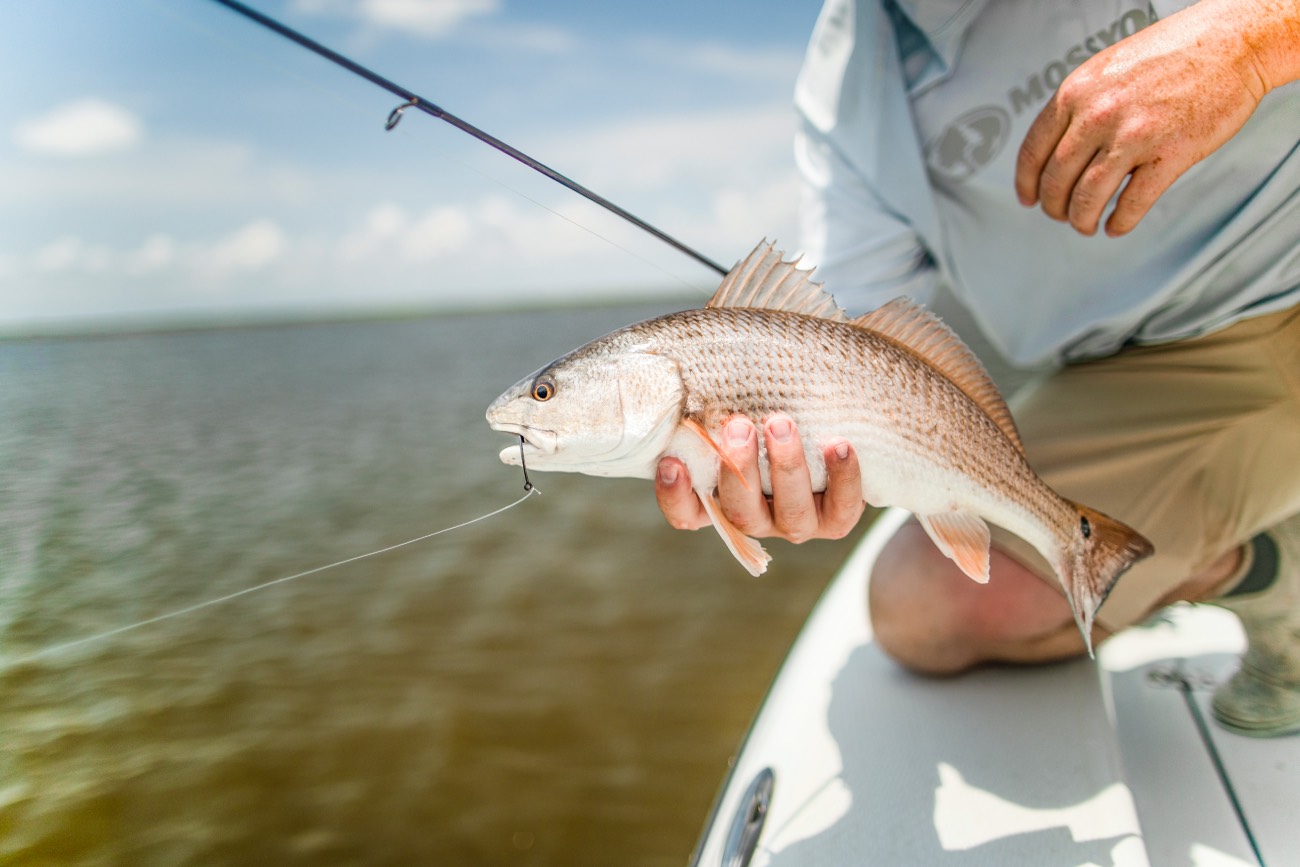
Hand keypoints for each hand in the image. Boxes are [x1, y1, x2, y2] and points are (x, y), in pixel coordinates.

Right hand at [654, 414, 865, 543]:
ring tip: (781, 424)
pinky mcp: (836, 519)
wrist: (833, 432)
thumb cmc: (769, 414)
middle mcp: (756, 516)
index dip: (675, 495)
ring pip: (790, 512)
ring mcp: (796, 522)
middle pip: (740, 511)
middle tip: (739, 427)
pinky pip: (842, 507)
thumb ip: (714, 398)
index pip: (687, 513)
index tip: (672, 462)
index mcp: (721, 498)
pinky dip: (843, 476)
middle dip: (739, 469)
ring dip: (786, 467)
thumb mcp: (740, 408)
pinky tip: (838, 444)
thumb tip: (687, 361)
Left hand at [1014, 0, 1289, 236]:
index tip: (1028, 199)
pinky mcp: (1170, 154)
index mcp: (1076, 92)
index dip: (1026, 183)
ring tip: (1086, 225)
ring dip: (1082, 219)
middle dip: (1055, 206)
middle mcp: (1098, 114)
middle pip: (1057, 180)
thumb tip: (1056, 147)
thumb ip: (1080, 106)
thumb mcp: (1108, 69)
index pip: (1033, 150)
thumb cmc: (1175, 52)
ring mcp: (1134, 136)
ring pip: (1088, 197)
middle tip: (1060, 216)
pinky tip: (1117, 226)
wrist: (1233, 42)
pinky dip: (1120, 222)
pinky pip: (1133, 203)